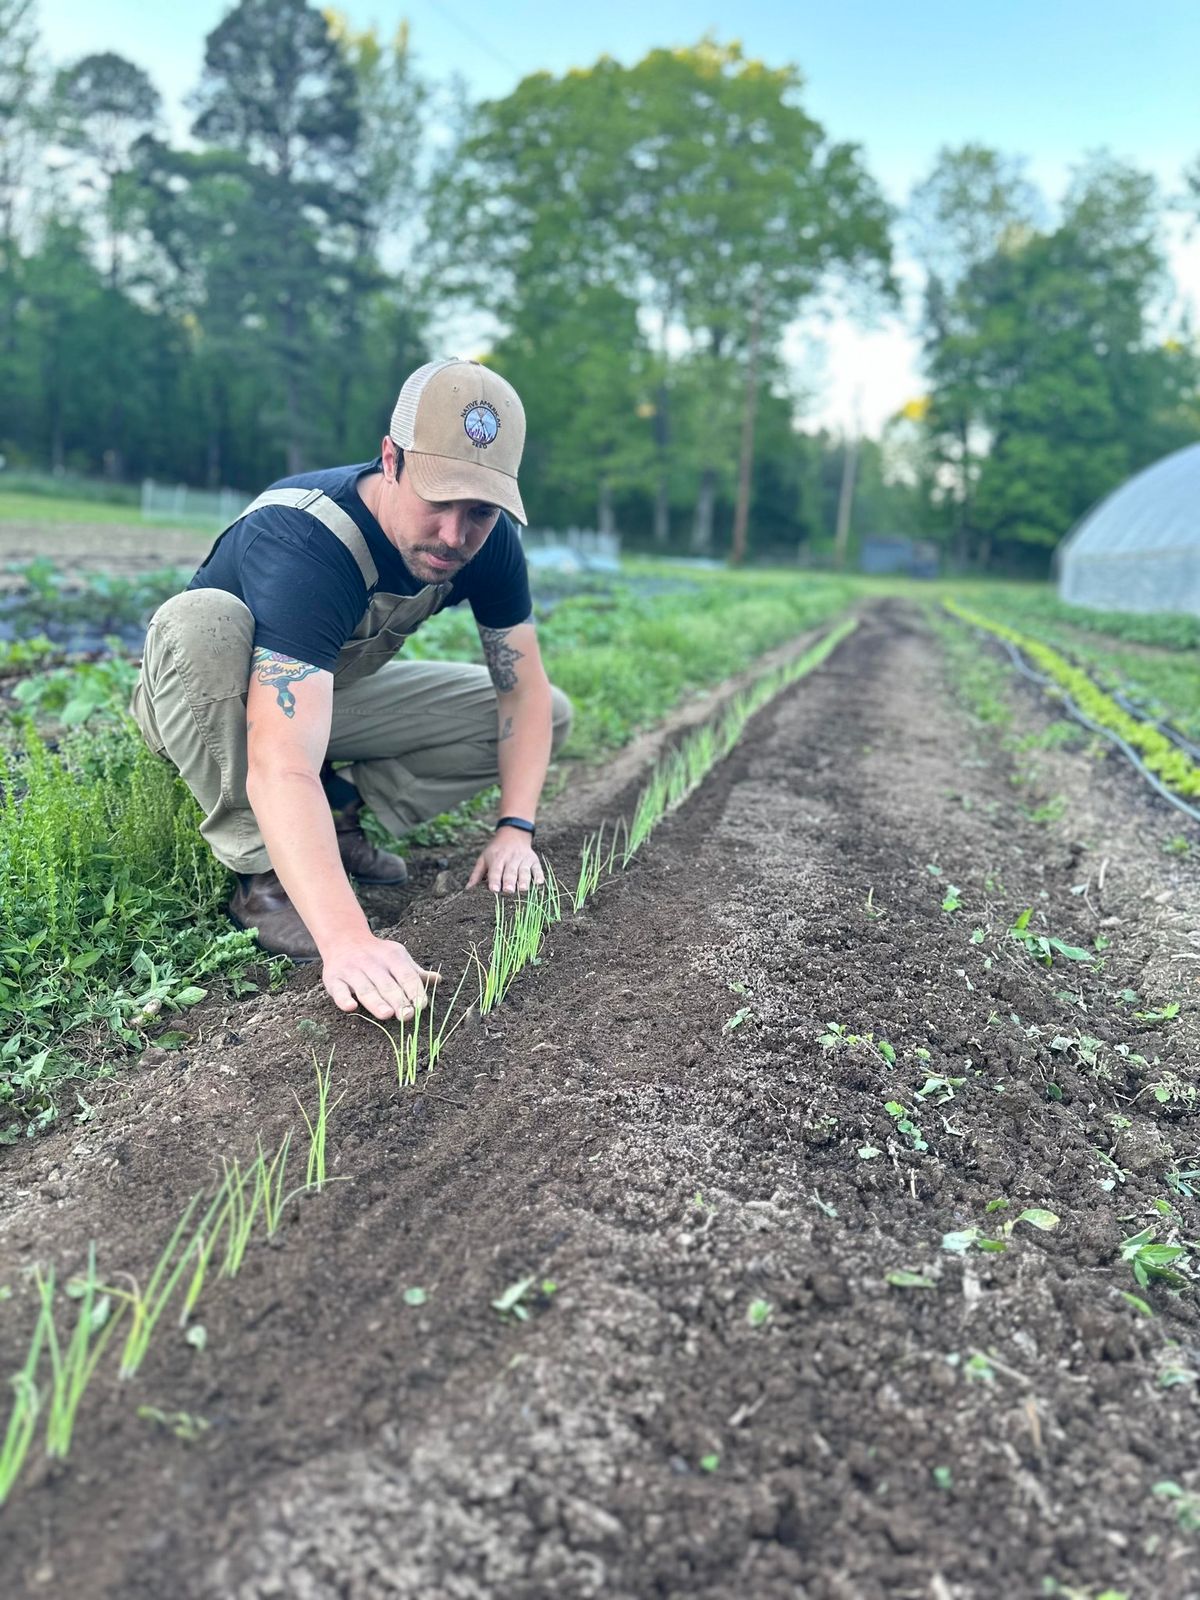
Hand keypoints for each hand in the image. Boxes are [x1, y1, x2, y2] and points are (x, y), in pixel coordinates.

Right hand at [320, 932, 439, 1020]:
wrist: (343, 939)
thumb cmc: (377, 955)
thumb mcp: (398, 958)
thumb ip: (415, 973)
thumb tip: (438, 980)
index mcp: (391, 957)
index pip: (406, 975)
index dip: (414, 990)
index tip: (422, 1005)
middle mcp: (372, 963)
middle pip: (387, 985)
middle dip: (398, 1000)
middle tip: (407, 1016)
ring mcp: (352, 971)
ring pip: (365, 989)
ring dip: (376, 1002)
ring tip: (387, 1014)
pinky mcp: (333, 979)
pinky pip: (339, 990)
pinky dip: (344, 999)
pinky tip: (351, 1007)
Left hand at [467, 827, 544, 894]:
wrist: (514, 834)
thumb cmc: (496, 851)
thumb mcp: (483, 859)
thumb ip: (476, 875)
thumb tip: (467, 890)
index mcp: (496, 858)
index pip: (495, 870)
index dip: (494, 880)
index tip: (494, 890)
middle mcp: (510, 858)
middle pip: (510, 871)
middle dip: (509, 881)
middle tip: (508, 891)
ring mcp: (523, 859)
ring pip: (524, 870)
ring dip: (524, 880)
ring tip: (523, 889)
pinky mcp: (534, 860)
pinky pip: (537, 868)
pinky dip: (539, 875)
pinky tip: (539, 883)